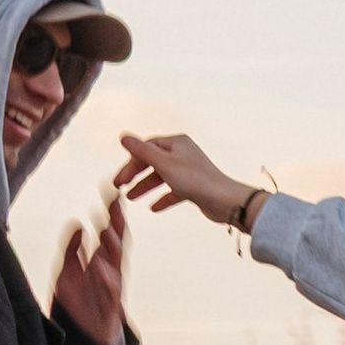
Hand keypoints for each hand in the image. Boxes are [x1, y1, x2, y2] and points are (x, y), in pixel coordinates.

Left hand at [50, 186, 129, 344]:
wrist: (85, 339)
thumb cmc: (79, 305)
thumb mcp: (69, 271)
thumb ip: (72, 249)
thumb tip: (76, 224)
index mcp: (101, 260)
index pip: (109, 231)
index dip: (111, 212)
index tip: (111, 190)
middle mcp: (110, 271)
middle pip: (117, 241)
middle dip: (117, 221)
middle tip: (116, 199)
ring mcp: (111, 289)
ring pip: (116, 263)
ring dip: (113, 244)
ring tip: (107, 226)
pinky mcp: (109, 308)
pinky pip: (110, 291)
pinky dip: (105, 277)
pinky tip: (99, 263)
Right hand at [115, 130, 261, 227]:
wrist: (224, 201)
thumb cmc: (196, 180)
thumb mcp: (164, 164)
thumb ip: (142, 151)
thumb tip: (124, 137)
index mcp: (176, 143)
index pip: (146, 148)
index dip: (131, 162)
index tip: (120, 179)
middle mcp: (183, 154)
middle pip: (152, 162)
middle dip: (136, 174)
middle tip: (120, 187)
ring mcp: (188, 171)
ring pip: (161, 177)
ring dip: (146, 186)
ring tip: (132, 197)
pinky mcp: (194, 187)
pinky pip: (173, 191)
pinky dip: (162, 198)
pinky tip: (153, 207)